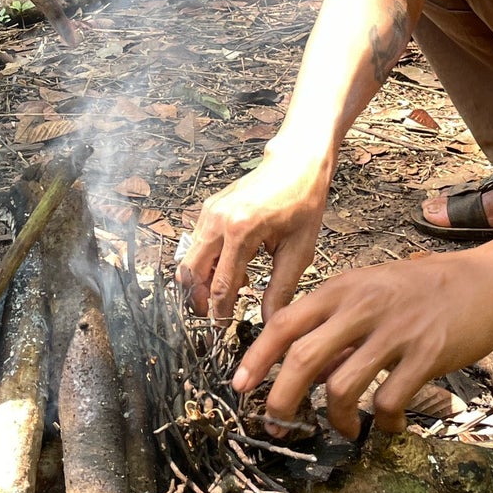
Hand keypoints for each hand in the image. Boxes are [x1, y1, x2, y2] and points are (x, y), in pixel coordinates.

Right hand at [176, 156, 328, 323]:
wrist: (296, 164)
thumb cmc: (302, 202)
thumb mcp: (299, 251)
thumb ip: (281, 289)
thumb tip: (271, 320)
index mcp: (241, 231)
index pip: (221, 284)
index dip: (219, 312)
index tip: (222, 328)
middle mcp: (218, 220)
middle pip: (191, 273)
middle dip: (199, 298)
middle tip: (215, 314)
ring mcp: (210, 213)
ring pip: (190, 259)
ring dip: (203, 280)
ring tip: (230, 291)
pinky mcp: (209, 209)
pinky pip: (198, 244)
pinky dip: (207, 263)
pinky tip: (233, 268)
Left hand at [232, 246, 492, 433]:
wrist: (486, 281)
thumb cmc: (421, 288)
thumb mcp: (369, 289)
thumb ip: (336, 322)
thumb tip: (302, 365)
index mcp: (341, 289)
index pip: (284, 323)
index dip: (257, 358)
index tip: (240, 387)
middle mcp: (361, 307)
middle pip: (303, 359)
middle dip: (281, 400)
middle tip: (277, 425)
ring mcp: (394, 332)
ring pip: (342, 386)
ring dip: (337, 419)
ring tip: (345, 429)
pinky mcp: (426, 355)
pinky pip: (390, 401)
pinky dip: (386, 423)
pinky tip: (391, 425)